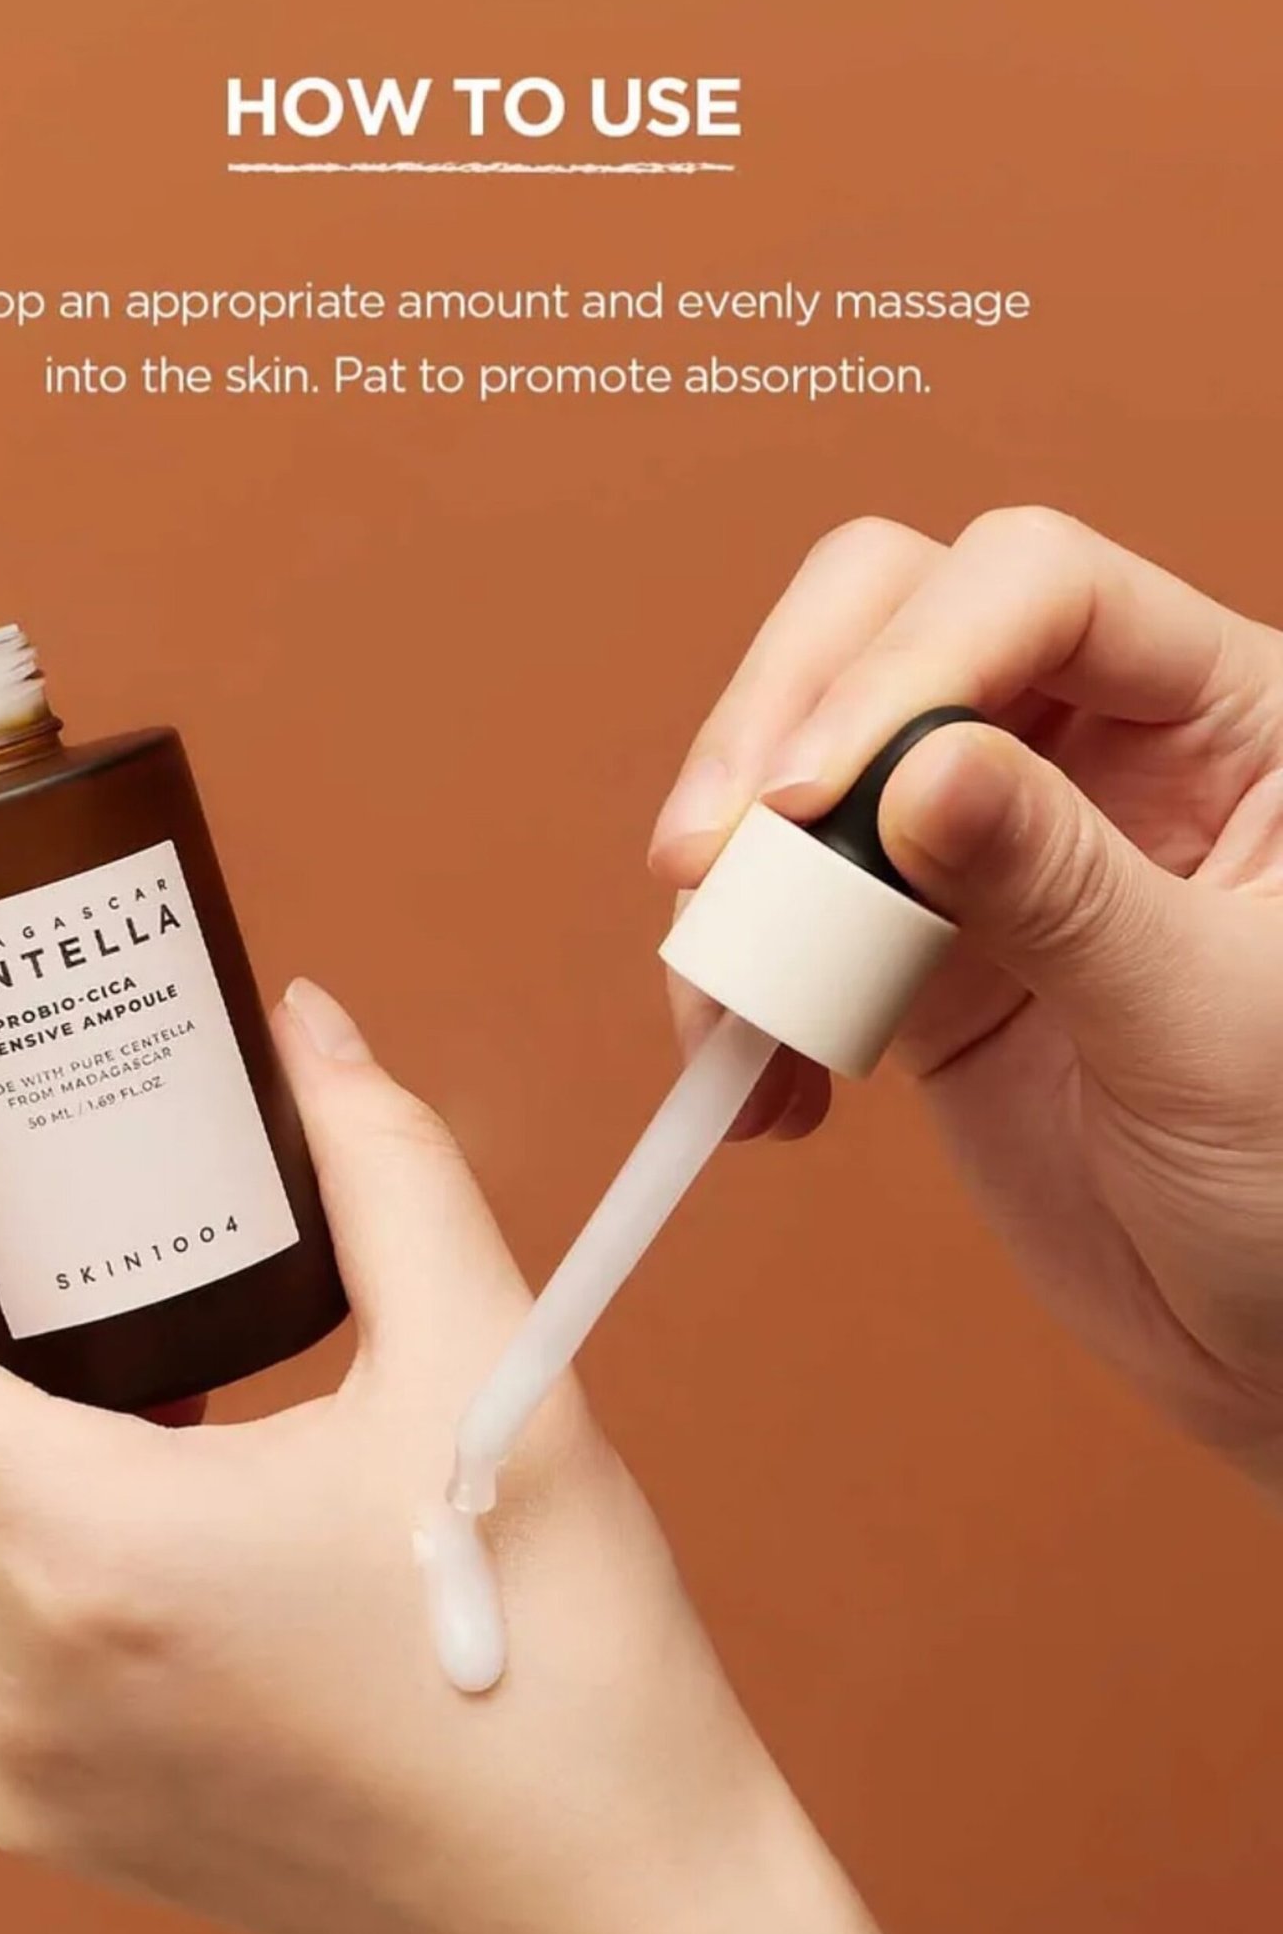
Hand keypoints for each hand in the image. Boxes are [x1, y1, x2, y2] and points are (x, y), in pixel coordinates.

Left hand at [0, 994, 903, 1933]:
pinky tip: (103, 1395)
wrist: (612, 1907)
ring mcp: (14, 1755)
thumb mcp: (491, 1368)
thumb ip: (383, 1162)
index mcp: (89, 1564)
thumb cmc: (562, 1672)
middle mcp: (6, 1679)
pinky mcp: (53, 1785)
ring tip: (10, 1232)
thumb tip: (307, 1034)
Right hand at [650, 508, 1282, 1489]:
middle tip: (708, 866)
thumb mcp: (1215, 1031)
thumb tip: (915, 769)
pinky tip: (760, 1093)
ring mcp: (992, 840)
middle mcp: (1099, 742)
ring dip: (736, 881)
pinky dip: (737, 988)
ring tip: (732, 1030)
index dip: (908, 663)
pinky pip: (784, 913)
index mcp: (1231, 714)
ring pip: (807, 760)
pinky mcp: (914, 944)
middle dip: (774, 731)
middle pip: (887, 619)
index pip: (1039, 586)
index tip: (810, 800)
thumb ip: (1064, 889)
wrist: (1280, 1346)